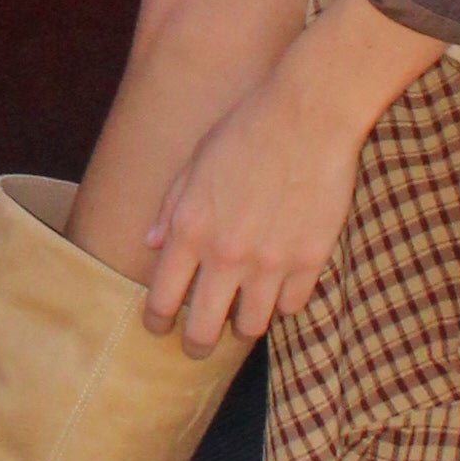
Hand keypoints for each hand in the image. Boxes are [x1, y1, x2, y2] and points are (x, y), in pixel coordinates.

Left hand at [141, 0, 438, 352]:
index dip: (157, 322)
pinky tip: (279, 290)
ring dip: (243, 325)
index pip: (163, 299)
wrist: (307, 113)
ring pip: (252, 326)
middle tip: (198, 347)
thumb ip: (170, 208)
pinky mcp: (310, 259)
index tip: (159, 328)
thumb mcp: (194, 162)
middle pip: (205, 329)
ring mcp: (271, 262)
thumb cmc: (245, 129)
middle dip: (196, 344)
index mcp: (190, 230)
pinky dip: (284, 302)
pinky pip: (293, 305)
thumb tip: (149, 243)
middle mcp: (226, 254)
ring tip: (241, 319)